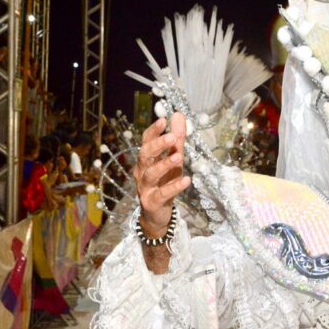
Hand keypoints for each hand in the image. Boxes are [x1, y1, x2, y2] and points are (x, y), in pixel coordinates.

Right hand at [135, 113, 189, 235]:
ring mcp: (145, 187)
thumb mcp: (173, 158)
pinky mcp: (152, 202)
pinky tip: (187, 180)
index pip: (146, 142)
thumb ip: (176, 139)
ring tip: (179, 156)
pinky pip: (162, 194)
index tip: (164, 120)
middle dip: (158, 145)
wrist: (157, 213)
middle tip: (172, 137)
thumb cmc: (165, 182)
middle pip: (145, 155)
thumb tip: (178, 114)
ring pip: (152, 174)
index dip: (153, 131)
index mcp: (146, 159)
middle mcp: (142, 171)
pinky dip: (174, 187)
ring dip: (165, 164)